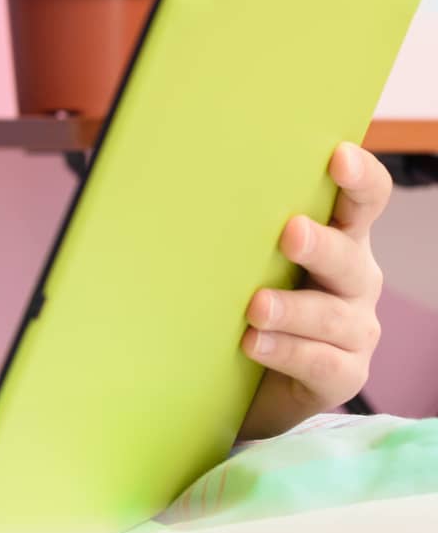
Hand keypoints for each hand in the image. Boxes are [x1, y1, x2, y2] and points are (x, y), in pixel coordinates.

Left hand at [237, 142, 390, 440]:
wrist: (251, 376)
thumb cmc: (246, 293)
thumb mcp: (245, 254)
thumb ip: (233, 221)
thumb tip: (169, 177)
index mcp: (339, 235)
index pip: (364, 200)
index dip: (359, 177)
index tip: (337, 156)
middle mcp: (355, 277)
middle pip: (348, 256)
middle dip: (321, 244)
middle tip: (290, 233)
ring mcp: (354, 328)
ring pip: (333, 315)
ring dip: (294, 310)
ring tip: (256, 307)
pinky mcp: (343, 374)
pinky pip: (321, 363)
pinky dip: (286, 352)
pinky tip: (254, 344)